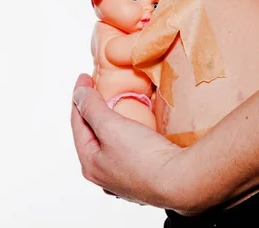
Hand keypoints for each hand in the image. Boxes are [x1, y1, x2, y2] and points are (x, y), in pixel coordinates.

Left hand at [70, 73, 185, 208]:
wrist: (181, 182)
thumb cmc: (143, 157)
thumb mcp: (111, 127)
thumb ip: (92, 108)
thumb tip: (79, 95)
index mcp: (90, 164)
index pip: (78, 123)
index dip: (80, 97)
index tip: (85, 76)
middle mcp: (104, 176)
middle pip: (93, 135)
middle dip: (94, 112)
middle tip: (99, 90)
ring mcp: (124, 179)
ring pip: (112, 145)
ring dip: (113, 125)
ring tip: (119, 107)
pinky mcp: (145, 178)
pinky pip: (131, 151)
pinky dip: (129, 136)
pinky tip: (138, 131)